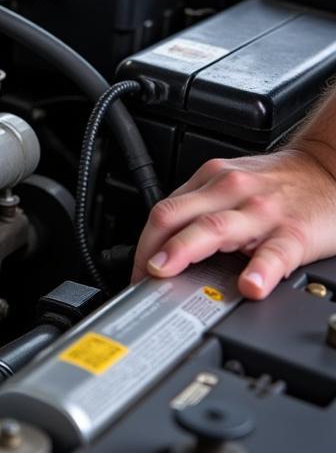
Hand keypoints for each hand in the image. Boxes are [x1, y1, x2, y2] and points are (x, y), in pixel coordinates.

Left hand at [131, 143, 335, 297]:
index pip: (163, 211)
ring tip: (169, 273)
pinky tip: (250, 285)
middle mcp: (230, 191)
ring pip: (213, 228)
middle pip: (176, 216)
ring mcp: (261, 211)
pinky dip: (259, 269)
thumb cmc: (279, 184)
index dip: (143, 244)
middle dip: (151, 247)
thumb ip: (200, 210)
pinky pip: (274, 252)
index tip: (137, 271)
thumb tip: (164, 246)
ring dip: (184, 250)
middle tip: (141, 274)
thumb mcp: (230, 187)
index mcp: (210, 181)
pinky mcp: (294, 232)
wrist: (330, 167)